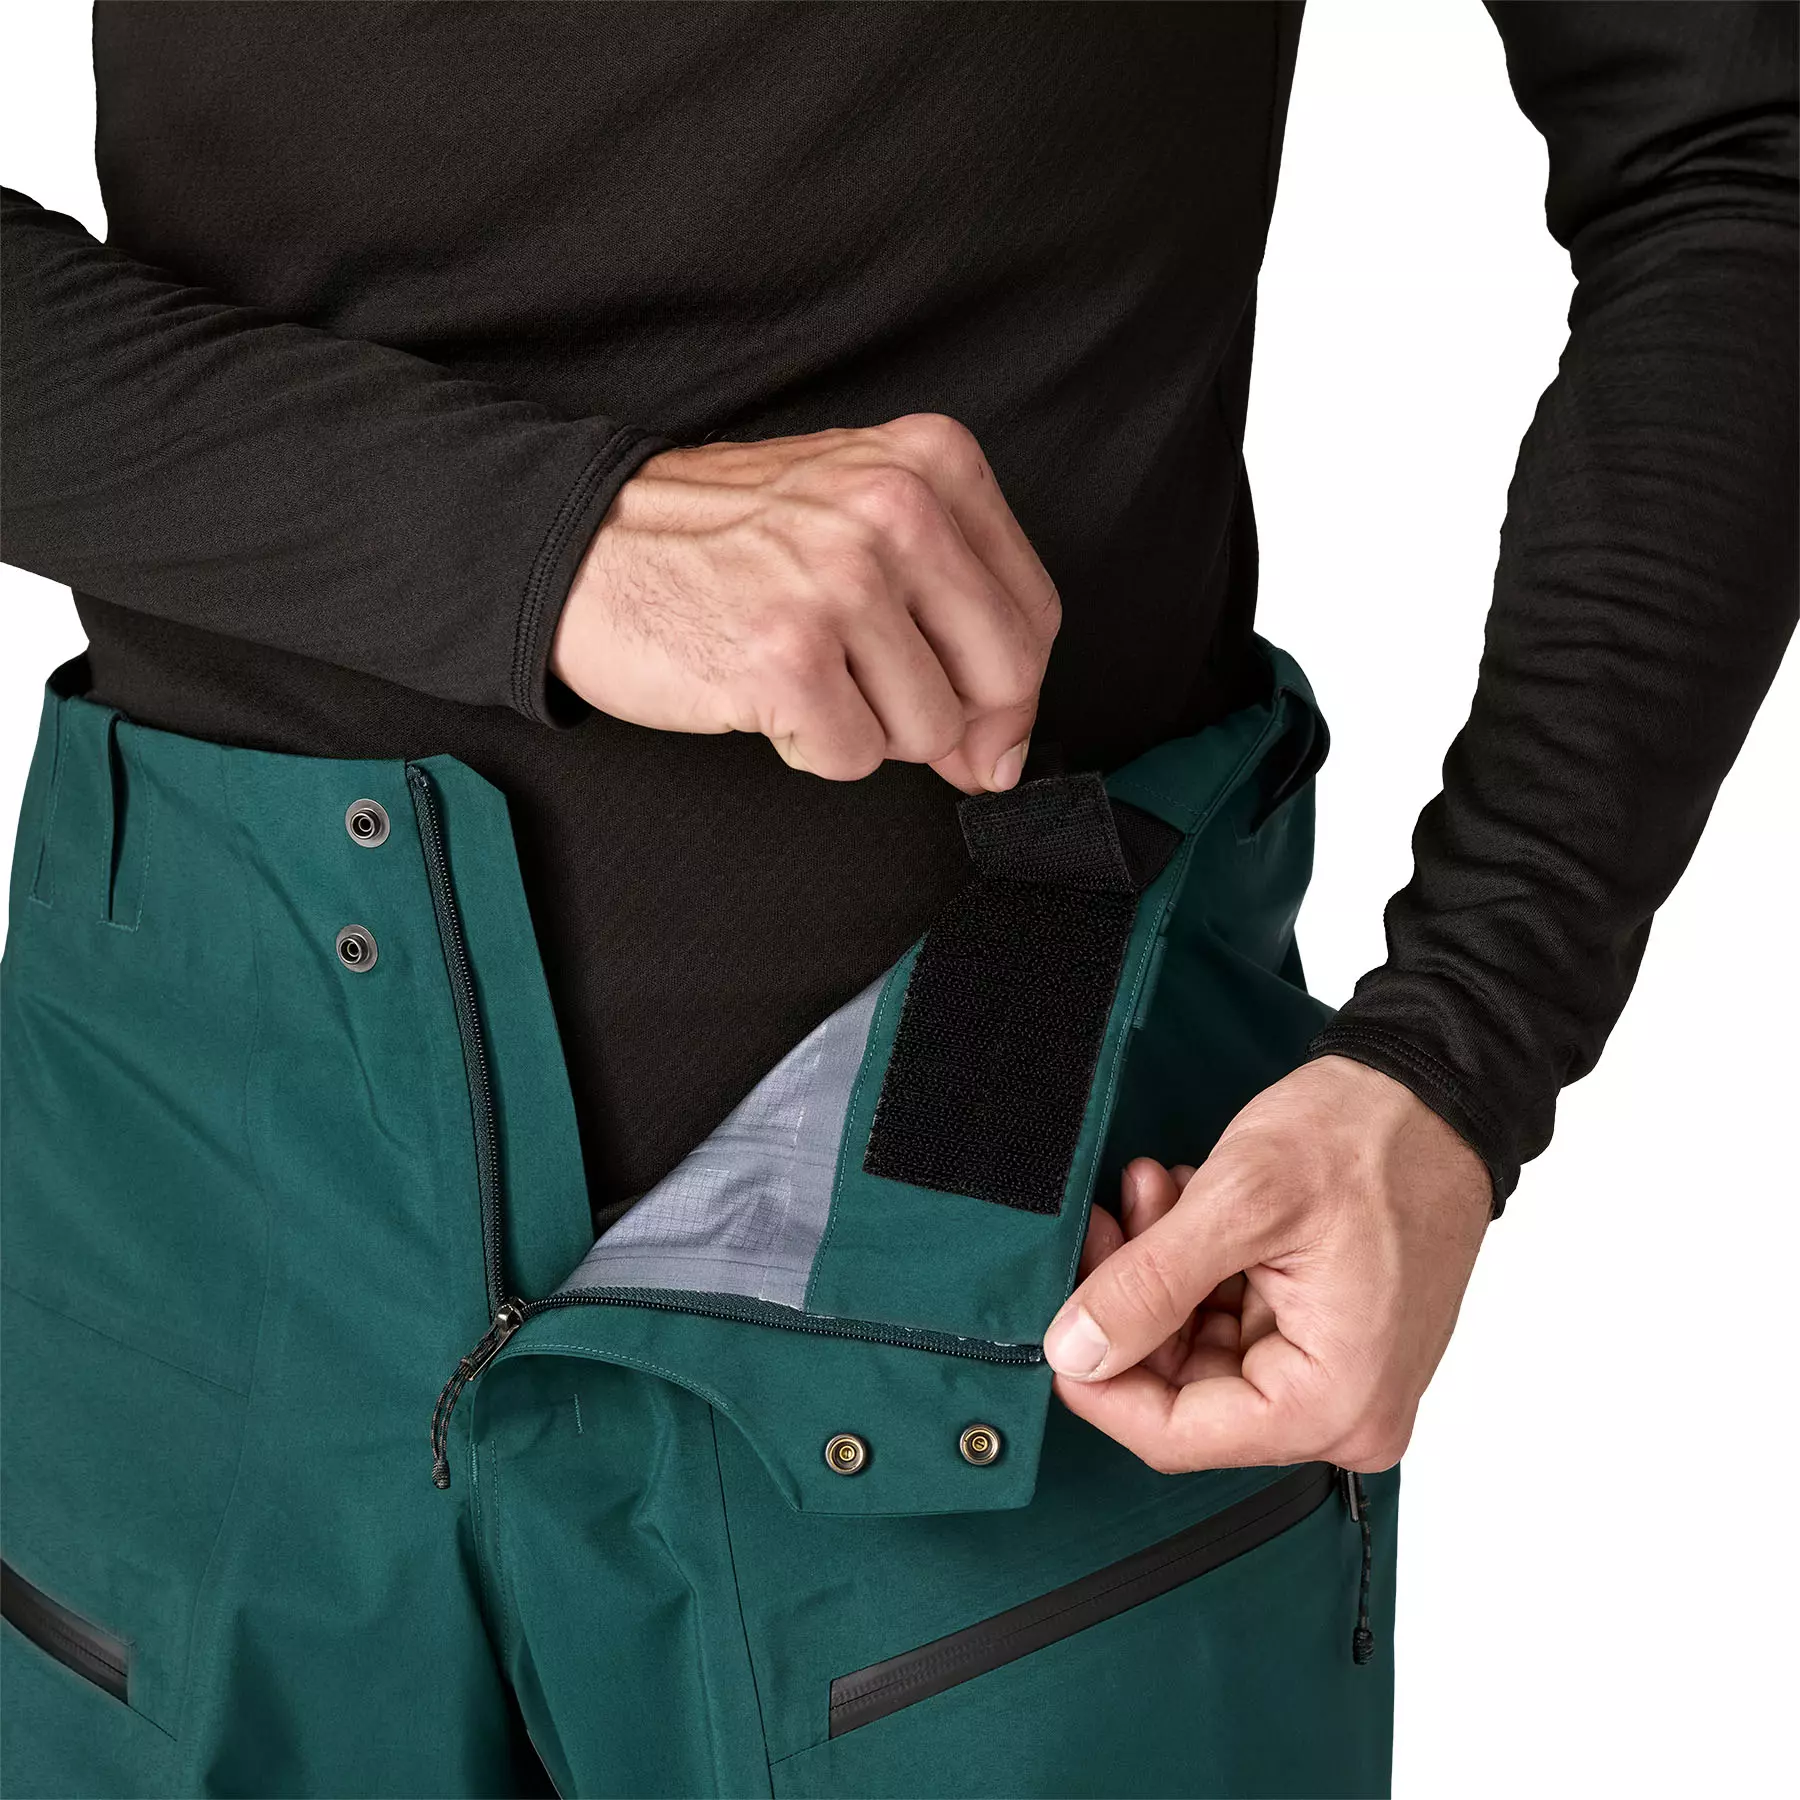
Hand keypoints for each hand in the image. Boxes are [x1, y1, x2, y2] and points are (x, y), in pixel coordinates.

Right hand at [550, 415, 1060, 792]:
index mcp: (932, 462)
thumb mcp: (860, 527)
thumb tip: (1002, 761)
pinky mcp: (787, 658)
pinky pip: (853, 758)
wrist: (584, 544)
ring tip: (800, 667)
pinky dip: (809, 745)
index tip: (972, 714)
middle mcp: (896, 511)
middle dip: (947, 715)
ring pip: (930, 730)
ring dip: (865, 726)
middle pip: (1003, 681)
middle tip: (871, 690)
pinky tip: (763, 691)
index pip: (1034, 615)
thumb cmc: (726, 539)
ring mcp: (841, 583)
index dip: (1008, 690)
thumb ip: (954, 620)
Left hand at [1045, 1056, 1491, 1472]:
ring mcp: (1340, 1377)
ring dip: (1160, 1271)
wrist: (1437, 1091)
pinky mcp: (1328, 1338)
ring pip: (1199, 1348)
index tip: (1052, 1323)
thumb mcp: (1240, 1203)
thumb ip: (1148, 1288)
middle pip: (1185, 1390)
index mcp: (1334, 1403)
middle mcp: (1346, 1413)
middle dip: (1133, 1303)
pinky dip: (1196, 1264)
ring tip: (1155, 1190)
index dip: (1099, 1382)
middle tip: (1108, 1219)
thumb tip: (1072, 1352)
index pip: (1177, 1434)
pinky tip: (1185, 1201)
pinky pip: (1234, 1322)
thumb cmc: (1368, 1138)